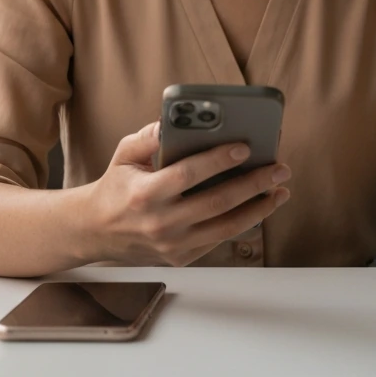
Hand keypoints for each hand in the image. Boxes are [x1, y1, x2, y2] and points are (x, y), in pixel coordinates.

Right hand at [82, 120, 291, 265]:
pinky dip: (243, 223)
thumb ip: (149, 136)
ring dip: (259, 209)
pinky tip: (260, 206)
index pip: (188, 174)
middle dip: (254, 184)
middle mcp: (160, 222)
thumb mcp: (124, 154)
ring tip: (280, 190)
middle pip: (217, 202)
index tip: (245, 147)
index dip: (218, 160)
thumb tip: (175, 119)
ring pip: (225, 227)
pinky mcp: (180, 257)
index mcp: (145, 193)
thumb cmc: (117, 185)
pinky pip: (218, 239)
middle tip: (280, 169)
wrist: (95, 231)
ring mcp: (172, 244)